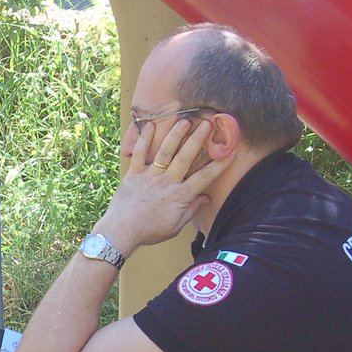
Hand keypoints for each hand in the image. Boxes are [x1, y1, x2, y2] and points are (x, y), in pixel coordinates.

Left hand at [96, 118, 230, 252]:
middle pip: (185, 157)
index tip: (230, 151)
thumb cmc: (149, 231)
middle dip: (198, 139)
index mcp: (180, 196)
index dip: (219, 164)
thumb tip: (206, 198)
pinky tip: (150, 126)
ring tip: (184, 119)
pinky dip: (144, 140)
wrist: (121, 232)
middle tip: (207, 123)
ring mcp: (149, 176)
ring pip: (165, 152)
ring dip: (175, 135)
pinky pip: (140, 154)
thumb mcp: (175, 226)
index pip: (205, 177)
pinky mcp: (133, 174)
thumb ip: (191, 210)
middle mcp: (167, 182)